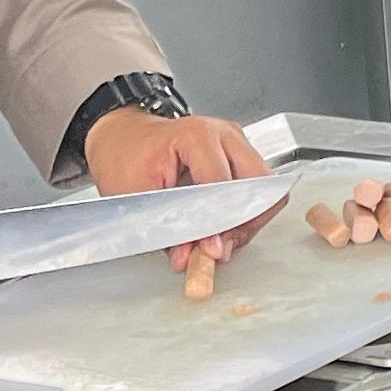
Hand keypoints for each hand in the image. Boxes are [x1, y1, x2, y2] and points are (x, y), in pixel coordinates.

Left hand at [85, 109, 278, 279]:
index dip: (219, 224)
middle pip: (260, 184)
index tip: (210, 250)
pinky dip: (243, 212)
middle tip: (219, 246)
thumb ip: (168, 229)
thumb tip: (191, 256)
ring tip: (216, 237)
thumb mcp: (138, 198)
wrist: (126, 139)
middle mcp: (224, 134)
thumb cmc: (127, 159)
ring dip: (245, 219)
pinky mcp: (239, 155)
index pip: (224, 186)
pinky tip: (219, 224)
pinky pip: (257, 188)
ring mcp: (236, 143)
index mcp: (197, 136)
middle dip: (243, 222)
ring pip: (265, 189)